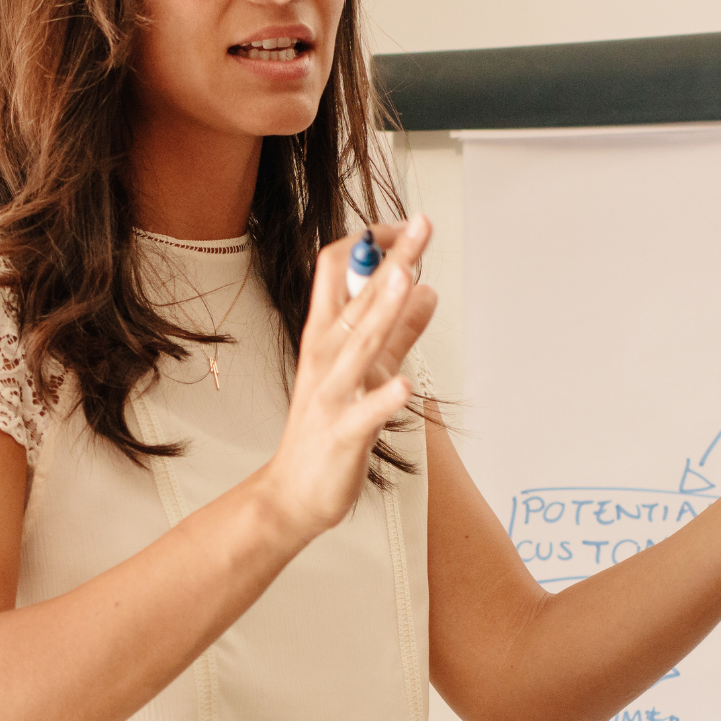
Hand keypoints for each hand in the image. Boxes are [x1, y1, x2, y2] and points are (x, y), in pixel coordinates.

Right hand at [249, 215, 439, 547]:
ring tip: (408, 279)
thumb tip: (428, 289)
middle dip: (390, 260)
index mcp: (325, 335)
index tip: (405, 228)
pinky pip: (363, 413)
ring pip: (359, 345)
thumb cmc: (326, 431)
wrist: (292, 493)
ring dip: (383, 310)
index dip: (370, 243)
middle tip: (422, 226)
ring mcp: (331, 394)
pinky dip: (383, 398)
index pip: (337, 269)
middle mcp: (324, 357)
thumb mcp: (367, 371)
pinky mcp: (342, 433)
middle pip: (356, 296)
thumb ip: (399, 332)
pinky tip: (404, 386)